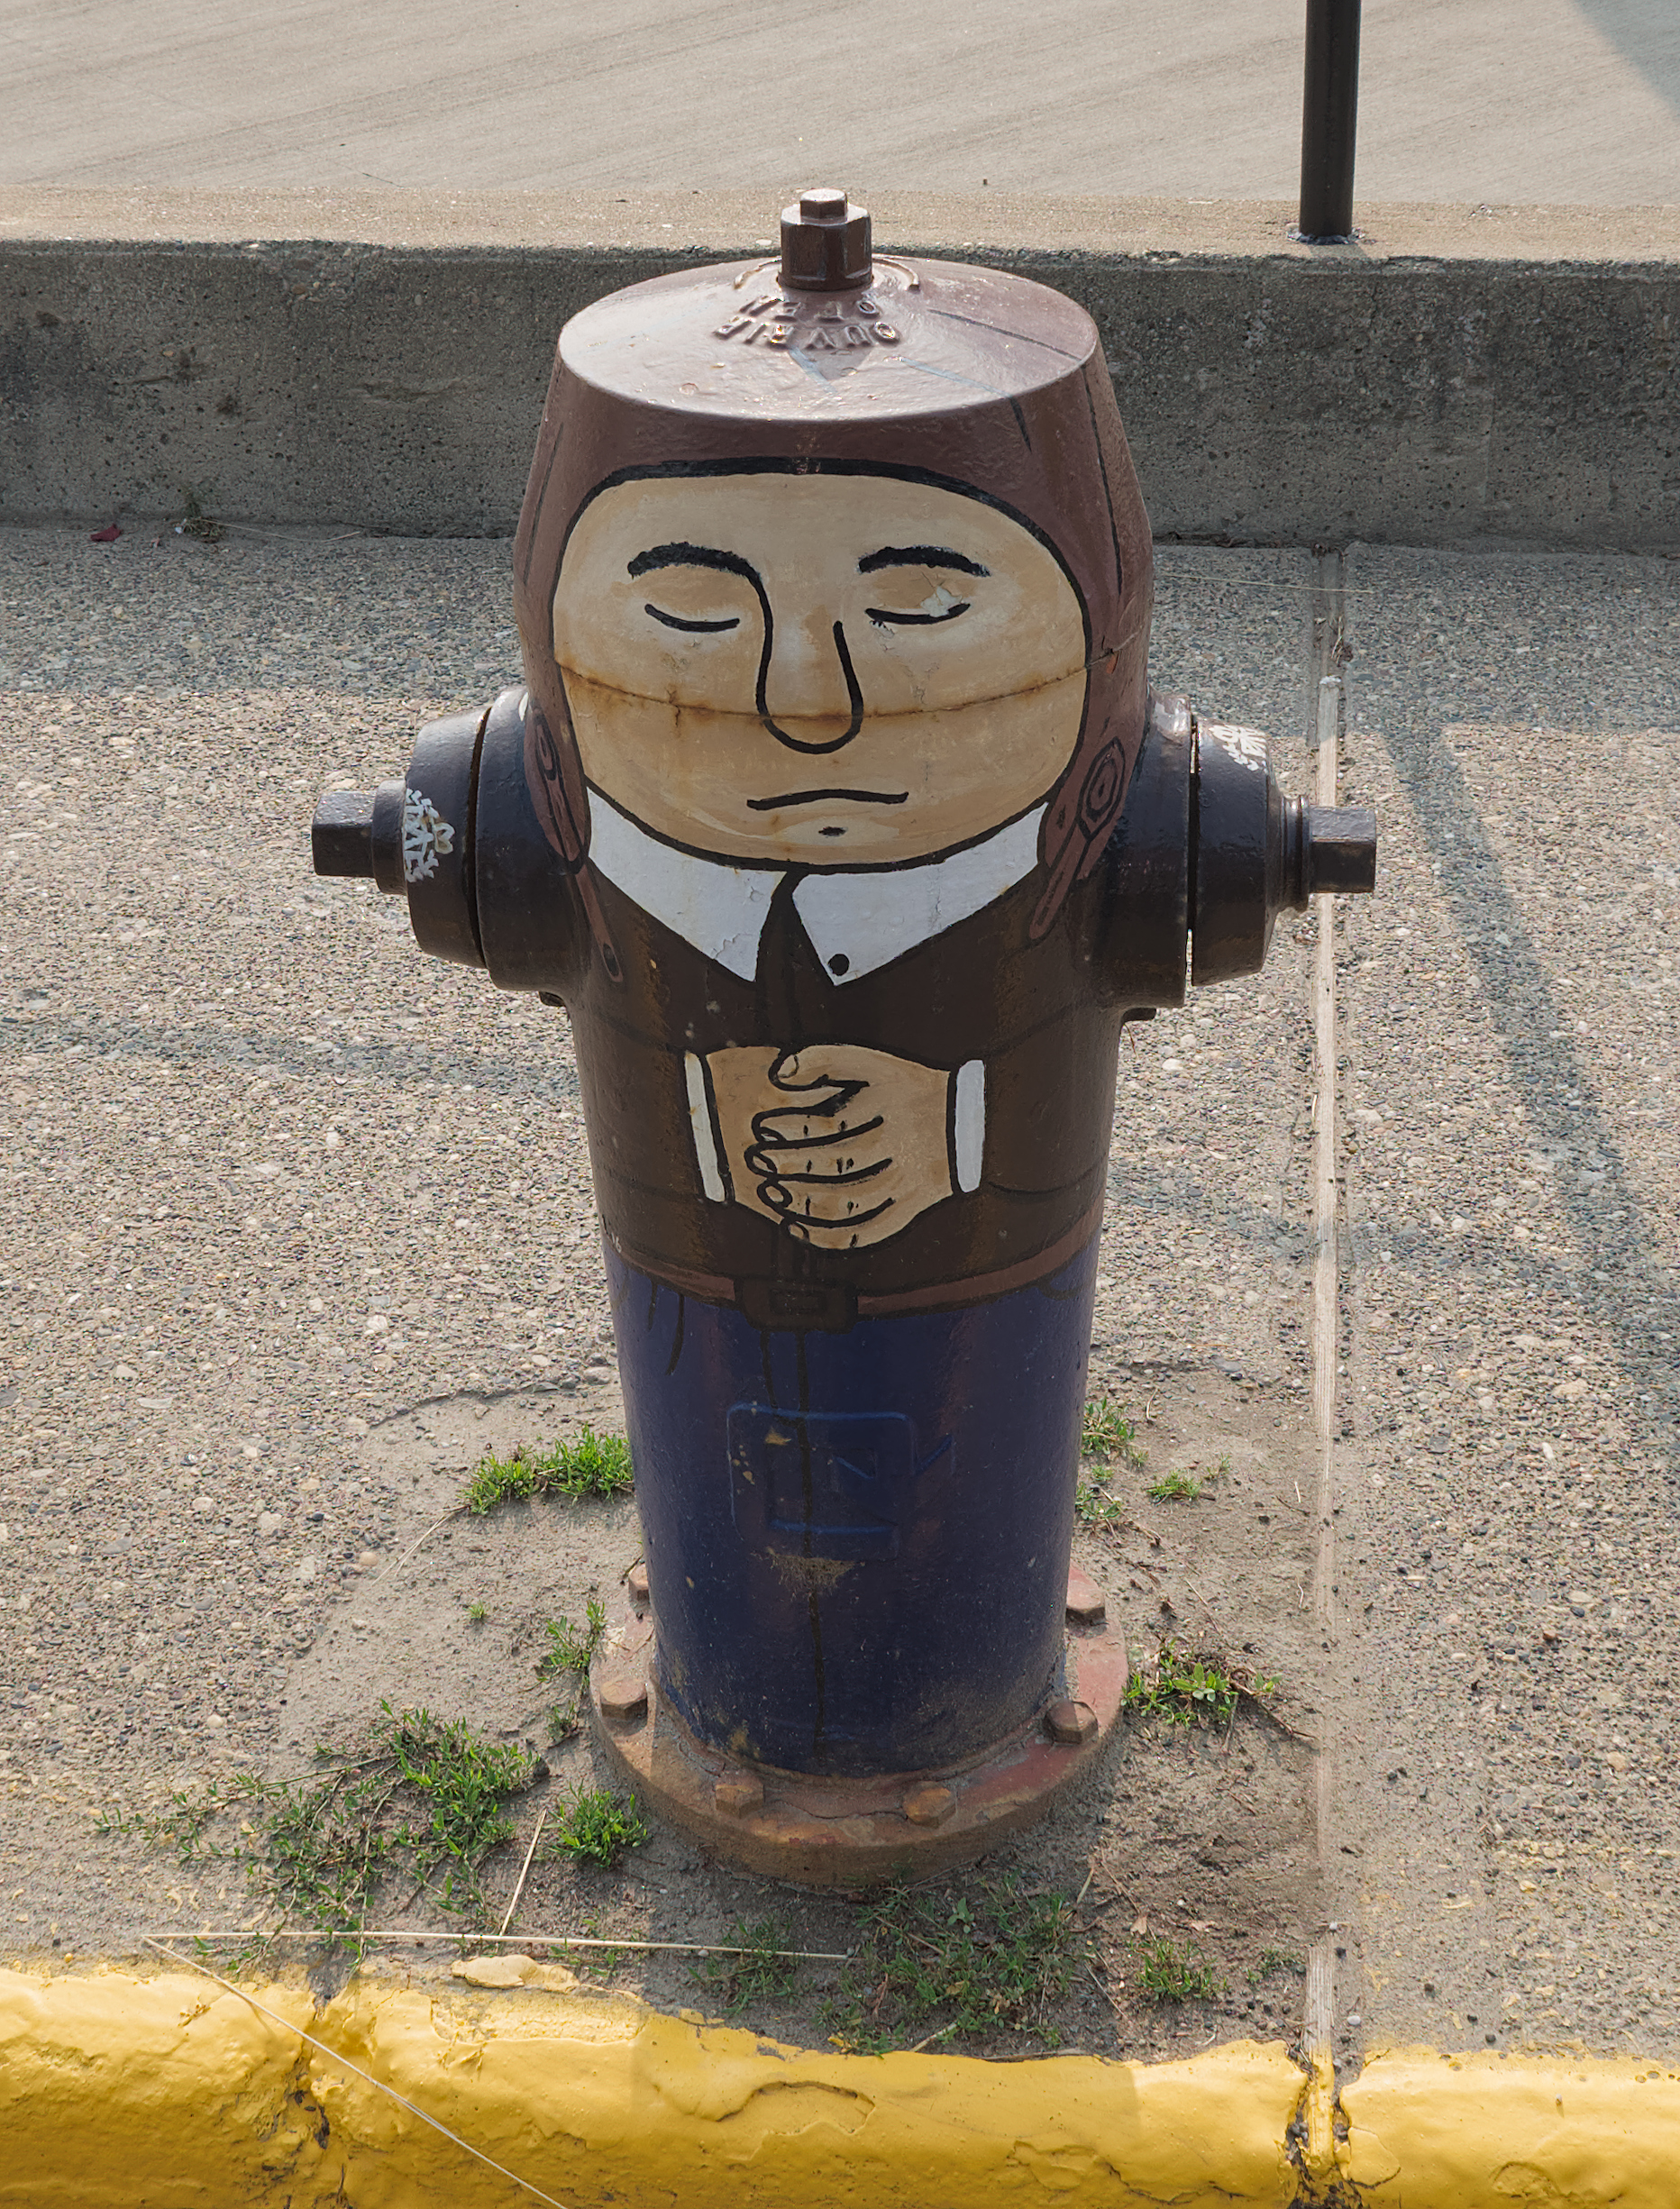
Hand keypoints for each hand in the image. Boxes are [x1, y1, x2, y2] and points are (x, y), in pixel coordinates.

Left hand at [705, 1043, 954, 1249]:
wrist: (969, 1119)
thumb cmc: (905, 1086)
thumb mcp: (872, 1061)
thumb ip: (823, 1059)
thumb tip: (776, 1073)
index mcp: (889, 1107)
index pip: (831, 1123)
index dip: (791, 1128)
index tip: (761, 1128)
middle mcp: (901, 1146)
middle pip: (836, 1164)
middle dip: (790, 1164)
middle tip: (758, 1161)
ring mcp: (907, 1182)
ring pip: (850, 1203)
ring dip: (804, 1203)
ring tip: (773, 1194)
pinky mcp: (911, 1208)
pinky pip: (869, 1232)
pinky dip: (831, 1237)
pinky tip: (799, 1229)